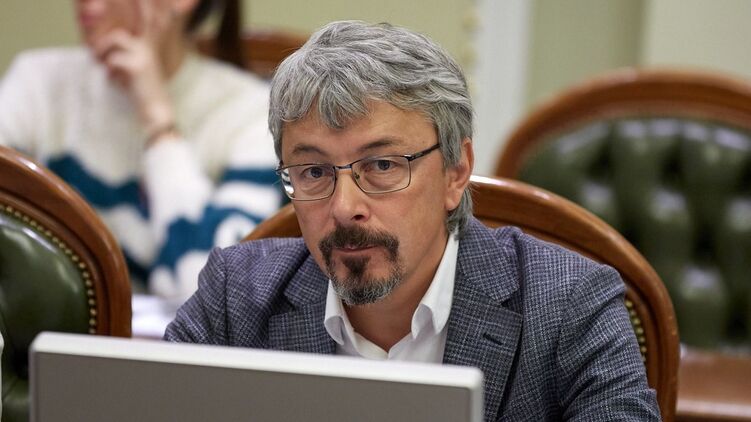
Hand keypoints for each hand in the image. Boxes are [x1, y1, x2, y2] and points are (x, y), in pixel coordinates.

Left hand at [92, 0, 176, 135]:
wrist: (157, 109)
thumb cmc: (143, 91)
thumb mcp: (133, 70)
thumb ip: (120, 56)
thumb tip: (97, 51)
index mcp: (148, 46)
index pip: (147, 20)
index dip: (145, 6)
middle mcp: (148, 47)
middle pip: (119, 34)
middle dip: (103, 46)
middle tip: (96, 59)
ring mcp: (143, 55)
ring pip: (115, 40)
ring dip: (103, 54)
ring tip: (104, 69)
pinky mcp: (136, 66)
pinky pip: (113, 61)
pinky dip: (110, 73)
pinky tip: (116, 82)